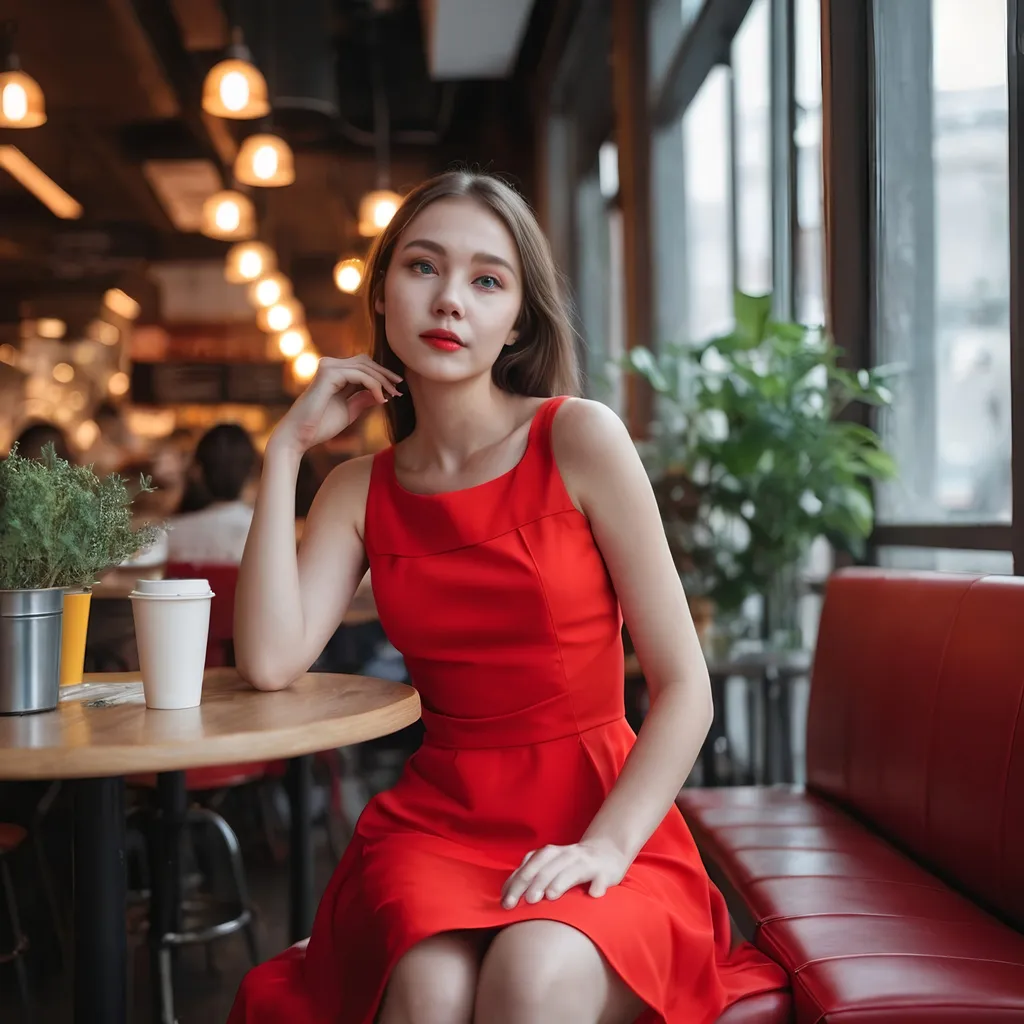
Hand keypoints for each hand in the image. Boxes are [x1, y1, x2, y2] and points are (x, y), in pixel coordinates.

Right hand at [270, 355, 402, 455]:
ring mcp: (328, 367)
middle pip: (366, 362)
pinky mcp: (328, 374)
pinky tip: (380, 399)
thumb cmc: (320, 426)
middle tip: (400, 389)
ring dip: (382, 380)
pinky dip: (373, 385)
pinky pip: (359, 375)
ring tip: (393, 395)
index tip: (396, 391)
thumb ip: (363, 399)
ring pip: (364, 366)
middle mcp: (330, 366)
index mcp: (334, 374)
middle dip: (385, 375)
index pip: (363, 366)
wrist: (299, 437)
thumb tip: (381, 394)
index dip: (381, 376)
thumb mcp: (349, 411)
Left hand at [501, 838, 628, 908]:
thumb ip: (529, 876)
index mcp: (550, 854)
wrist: (607, 852)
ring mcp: (586, 862)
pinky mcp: (605, 872)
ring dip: (561, 881)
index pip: (529, 866)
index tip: (507, 903)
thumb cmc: (570, 865)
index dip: (517, 884)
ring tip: (551, 896)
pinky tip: (593, 894)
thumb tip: (504, 895)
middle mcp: (566, 855)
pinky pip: (600, 878)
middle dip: (535, 882)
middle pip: (547, 867)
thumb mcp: (548, 865)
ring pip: (572, 869)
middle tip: (527, 901)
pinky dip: (597, 885)